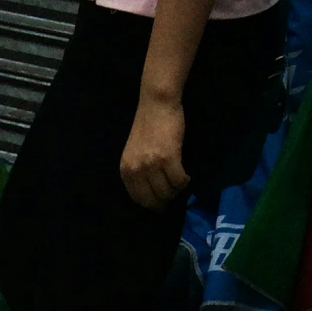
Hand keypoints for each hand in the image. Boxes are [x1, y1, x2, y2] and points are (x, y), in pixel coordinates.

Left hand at [120, 91, 188, 209]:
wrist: (156, 105)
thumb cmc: (147, 126)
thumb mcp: (134, 154)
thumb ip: (138, 172)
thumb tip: (151, 192)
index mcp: (126, 171)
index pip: (138, 198)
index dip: (151, 204)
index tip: (159, 205)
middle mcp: (136, 170)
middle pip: (153, 199)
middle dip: (164, 202)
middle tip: (172, 197)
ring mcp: (152, 165)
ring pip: (167, 191)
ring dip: (175, 191)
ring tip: (179, 184)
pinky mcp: (168, 158)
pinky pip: (178, 180)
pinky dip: (184, 182)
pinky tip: (185, 177)